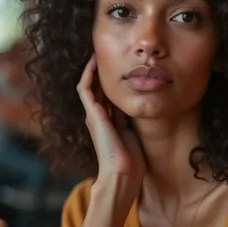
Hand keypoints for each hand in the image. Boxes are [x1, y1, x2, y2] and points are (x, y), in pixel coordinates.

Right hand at [77, 55, 145, 196]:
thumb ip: (132, 121)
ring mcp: (93, 114)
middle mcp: (98, 116)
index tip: (120, 65)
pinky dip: (88, 74)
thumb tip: (142, 107)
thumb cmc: (131, 160)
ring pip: (89, 85)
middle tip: (108, 53)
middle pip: (97, 87)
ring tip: (98, 53)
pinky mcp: (92, 114)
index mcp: (108, 121)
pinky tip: (94, 62)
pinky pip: (85, 88)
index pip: (107, 95)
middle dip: (101, 71)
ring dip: (93, 69)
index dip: (111, 80)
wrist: (122, 173)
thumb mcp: (133, 133)